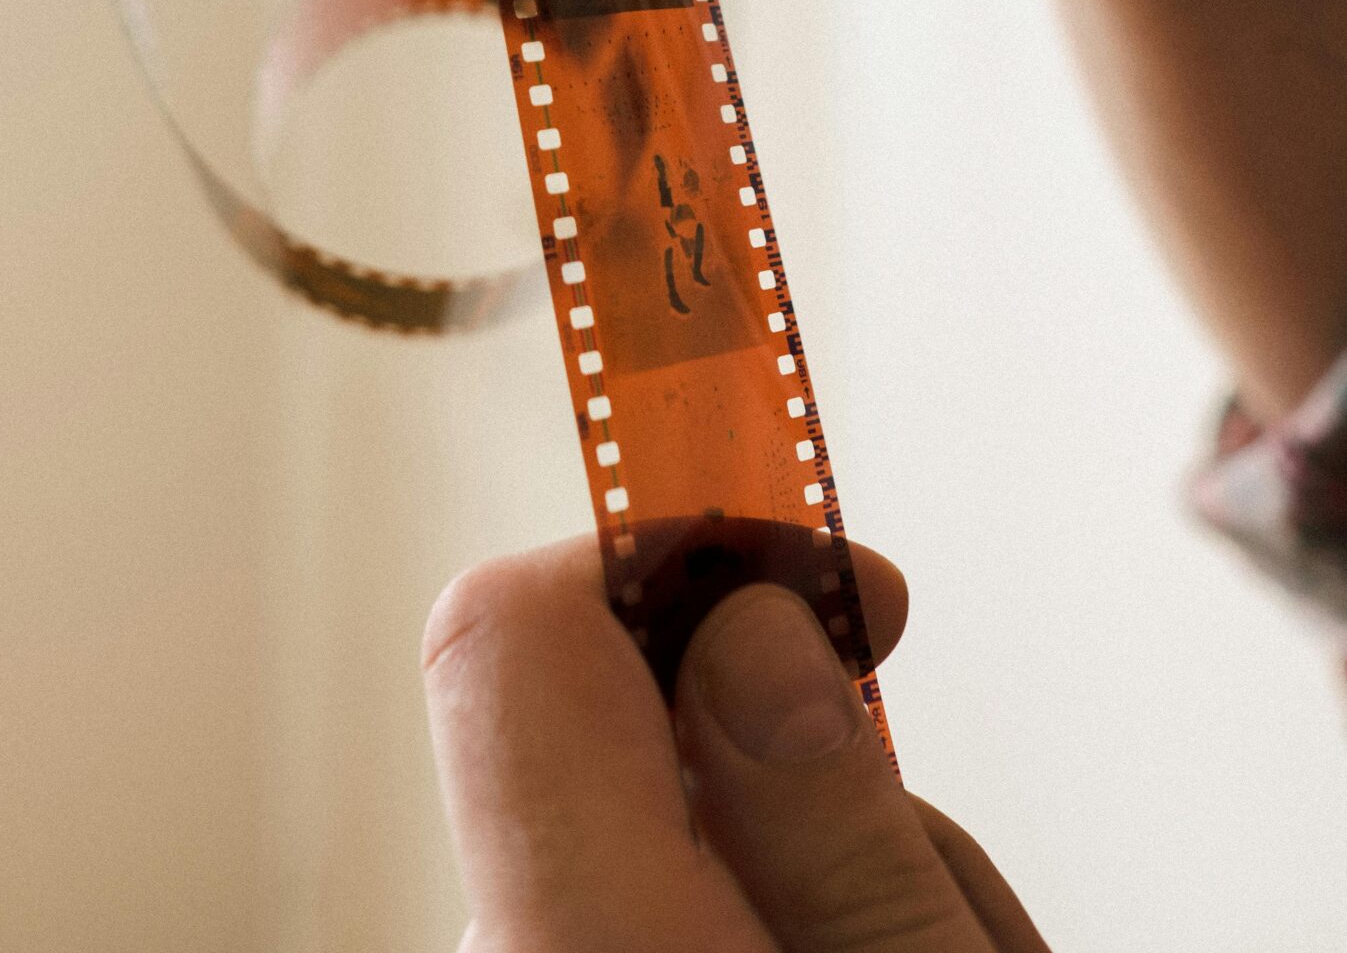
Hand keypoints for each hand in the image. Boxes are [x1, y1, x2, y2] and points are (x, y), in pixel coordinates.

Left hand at [423, 539, 1047, 951]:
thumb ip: (833, 814)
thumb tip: (746, 619)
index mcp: (576, 941)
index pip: (511, 633)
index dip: (662, 554)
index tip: (823, 575)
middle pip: (630, 736)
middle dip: (804, 761)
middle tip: (957, 898)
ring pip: (669, 830)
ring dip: (817, 863)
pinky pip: (661, 905)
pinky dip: (777, 923)